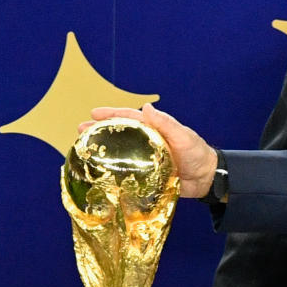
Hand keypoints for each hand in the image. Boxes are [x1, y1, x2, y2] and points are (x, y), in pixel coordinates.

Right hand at [82, 103, 216, 197]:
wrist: (207, 179)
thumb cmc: (198, 154)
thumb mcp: (183, 137)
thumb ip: (167, 124)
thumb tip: (147, 107)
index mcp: (155, 129)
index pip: (130, 117)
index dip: (112, 114)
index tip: (93, 113)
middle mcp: (147, 142)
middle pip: (120, 133)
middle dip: (100, 130)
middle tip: (79, 130)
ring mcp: (146, 158)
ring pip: (120, 152)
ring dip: (103, 150)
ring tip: (84, 151)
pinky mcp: (146, 175)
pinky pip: (126, 171)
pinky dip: (113, 170)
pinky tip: (99, 174)